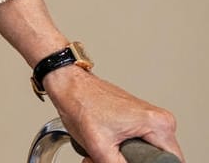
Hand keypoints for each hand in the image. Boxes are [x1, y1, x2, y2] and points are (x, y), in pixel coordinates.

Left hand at [44, 66, 183, 162]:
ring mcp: (152, 120)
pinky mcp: (141, 121)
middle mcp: (160, 121)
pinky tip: (107, 147)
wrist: (68, 85)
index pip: (171, 162)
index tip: (127, 161)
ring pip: (147, 154)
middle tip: (109, 158)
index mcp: (159, 125)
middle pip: (157, 159)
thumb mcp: (99, 147)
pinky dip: (123, 151)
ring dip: (126, 159)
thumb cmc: (80, 103)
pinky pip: (141, 145)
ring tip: (106, 151)